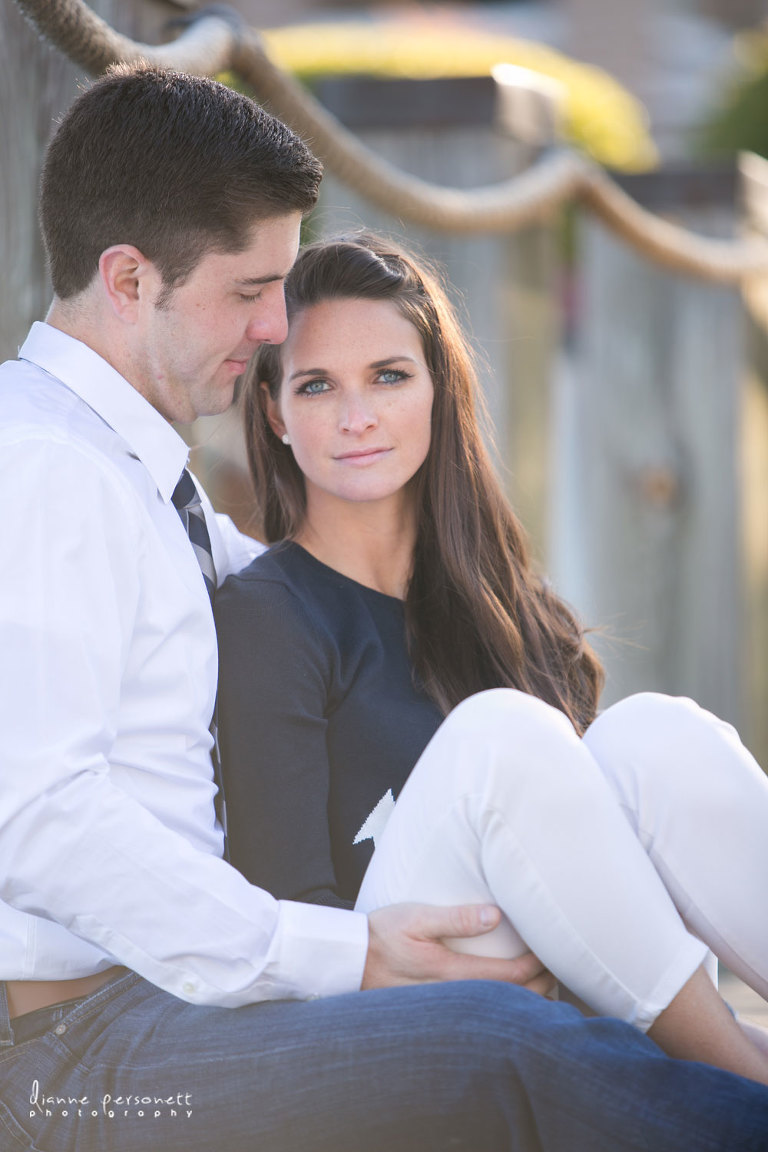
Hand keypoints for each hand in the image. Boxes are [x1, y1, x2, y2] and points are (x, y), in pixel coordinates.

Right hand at [362, 902, 555, 994]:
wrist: (349, 962)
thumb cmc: (382, 934)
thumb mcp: (416, 917)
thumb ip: (455, 918)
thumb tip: (494, 916)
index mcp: (451, 972)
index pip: (510, 976)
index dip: (537, 966)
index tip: (552, 952)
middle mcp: (452, 997)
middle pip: (510, 1000)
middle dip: (540, 987)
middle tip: (557, 970)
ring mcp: (445, 1009)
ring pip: (497, 1012)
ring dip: (524, 1001)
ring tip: (543, 986)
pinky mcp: (437, 1013)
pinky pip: (480, 1015)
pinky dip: (502, 1008)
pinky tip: (510, 1001)